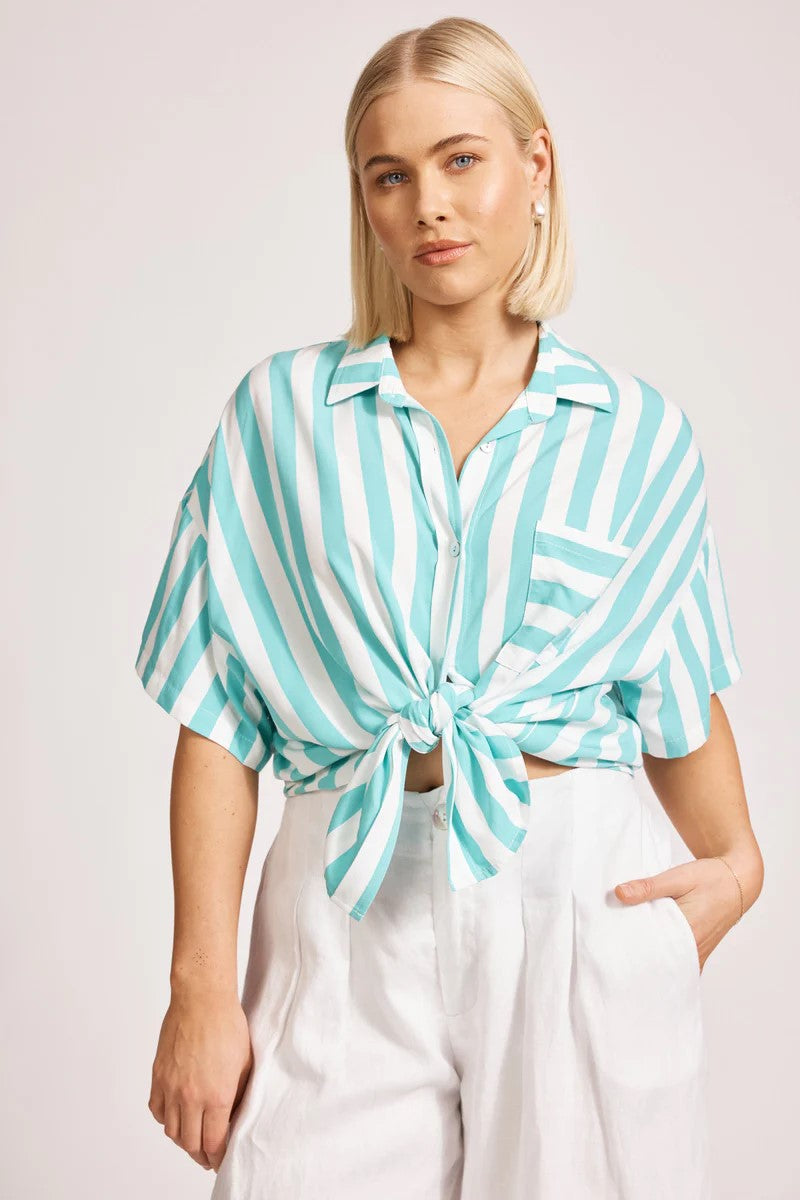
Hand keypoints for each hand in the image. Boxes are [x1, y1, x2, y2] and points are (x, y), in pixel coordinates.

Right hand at [148, 989, 252, 1171]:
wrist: (202, 1000)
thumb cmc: (228, 1026)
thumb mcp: (245, 1065)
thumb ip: (238, 1096)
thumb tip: (234, 1118)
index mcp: (216, 1096)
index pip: (214, 1143)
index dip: (219, 1157)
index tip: (222, 1160)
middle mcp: (190, 1097)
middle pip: (191, 1144)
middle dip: (201, 1155)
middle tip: (209, 1157)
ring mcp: (171, 1087)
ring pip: (172, 1131)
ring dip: (183, 1140)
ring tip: (193, 1140)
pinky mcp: (158, 1076)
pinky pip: (158, 1110)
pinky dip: (167, 1119)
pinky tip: (177, 1117)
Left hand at [613, 856, 743, 973]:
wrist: (738, 881)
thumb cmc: (710, 878)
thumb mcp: (677, 877)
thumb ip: (648, 887)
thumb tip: (619, 893)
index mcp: (688, 932)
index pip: (652, 950)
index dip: (630, 951)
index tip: (610, 948)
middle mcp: (695, 949)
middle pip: (658, 962)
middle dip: (637, 958)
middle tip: (611, 953)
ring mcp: (699, 953)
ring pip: (669, 964)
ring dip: (650, 959)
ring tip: (625, 954)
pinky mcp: (699, 952)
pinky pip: (679, 963)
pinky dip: (664, 959)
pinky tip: (648, 952)